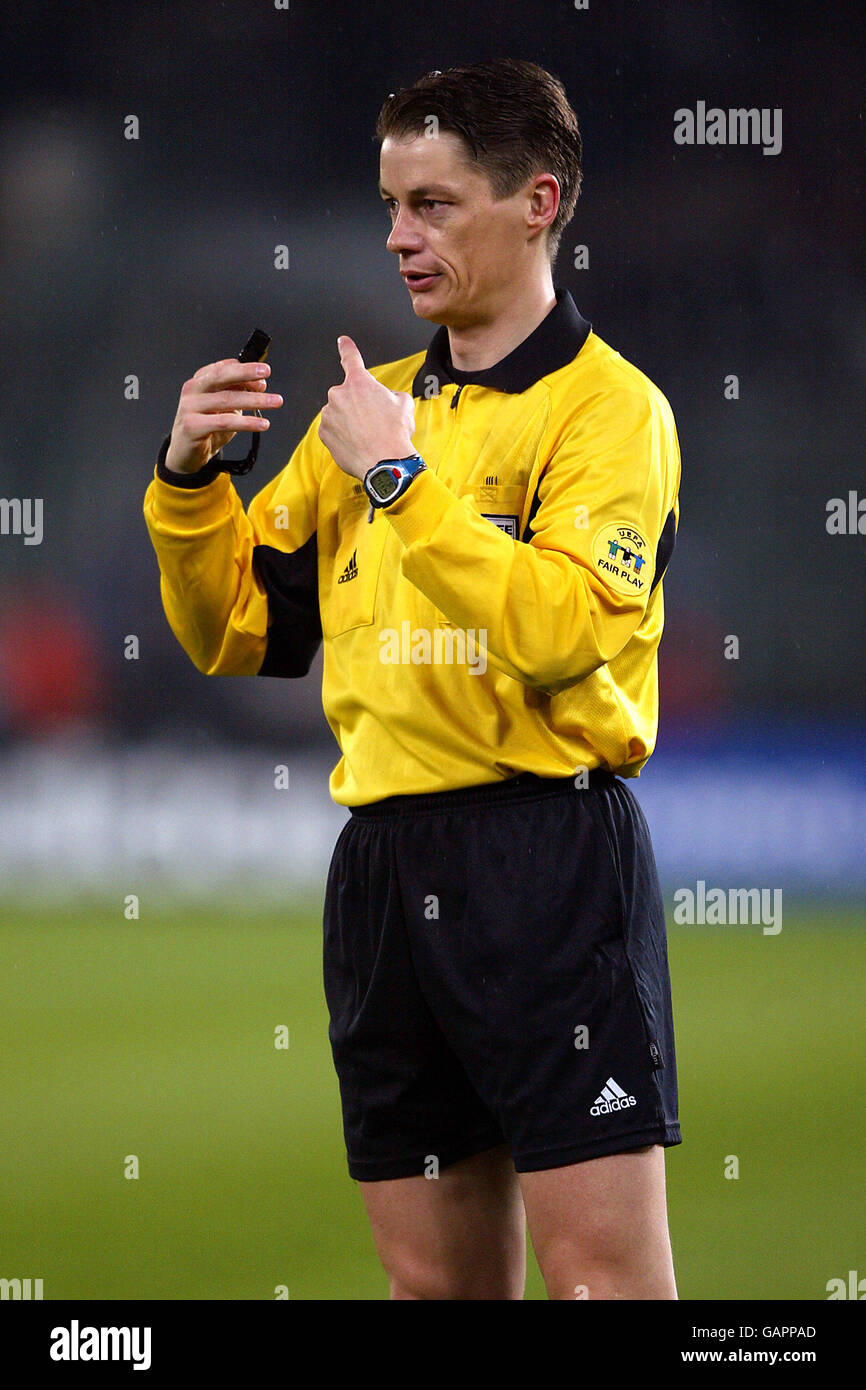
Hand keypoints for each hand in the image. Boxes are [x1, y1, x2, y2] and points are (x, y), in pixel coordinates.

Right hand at [164, 358, 283, 473]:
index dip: (245, 369)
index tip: (264, 374)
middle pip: (221, 376)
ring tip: (276, 401)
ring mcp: (190, 407)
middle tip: (266, 372)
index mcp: (200, 380)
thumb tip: (260, 384)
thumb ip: (238, 393)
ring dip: (255, 400)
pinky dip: (247, 422)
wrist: (185, 453)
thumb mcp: (224, 407)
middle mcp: (193, 390)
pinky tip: (263, 424)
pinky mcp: (192, 426)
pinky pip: (225, 422)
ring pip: (227, 399)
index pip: (223, 368)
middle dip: (246, 373)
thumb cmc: (206, 427)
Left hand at [318, 336, 415, 480]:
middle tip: (374, 421)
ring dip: (349, 421)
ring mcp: (328, 414)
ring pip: (338, 413)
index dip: (347, 348)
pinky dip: (342, 435)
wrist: (386, 463)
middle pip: (347, 395)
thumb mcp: (403, 404)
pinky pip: (332, 430)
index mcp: (359, 382)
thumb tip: (385, 398)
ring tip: (367, 436)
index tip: (342, 341)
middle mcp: (339, 394)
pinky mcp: (323, 433)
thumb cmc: (395, 434)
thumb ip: (390, 394)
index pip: (351, 358)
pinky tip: (356, 444)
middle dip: (358, 405)